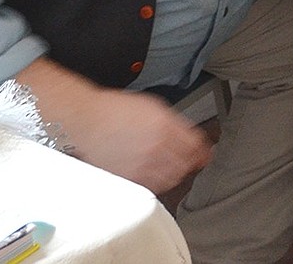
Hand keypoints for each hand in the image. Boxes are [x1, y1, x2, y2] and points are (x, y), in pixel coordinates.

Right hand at [16, 57, 213, 194]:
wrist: (87, 120)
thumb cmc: (116, 110)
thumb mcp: (153, 107)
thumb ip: (176, 123)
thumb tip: (192, 137)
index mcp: (165, 126)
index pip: (195, 145)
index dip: (203, 150)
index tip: (205, 152)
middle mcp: (156, 146)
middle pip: (186, 163)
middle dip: (191, 161)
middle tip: (191, 160)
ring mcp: (143, 163)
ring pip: (172, 177)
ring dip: (177, 172)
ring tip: (173, 167)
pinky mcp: (130, 177)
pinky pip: (154, 186)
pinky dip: (160, 181)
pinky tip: (157, 173)